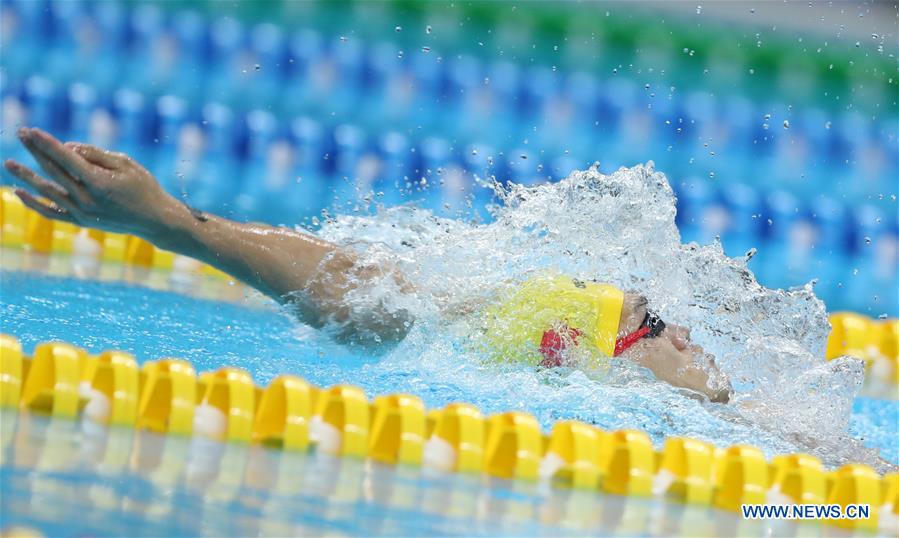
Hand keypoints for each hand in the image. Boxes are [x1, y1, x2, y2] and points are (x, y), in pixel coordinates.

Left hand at [4, 127, 181, 239]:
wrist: (155, 220)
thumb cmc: (144, 187)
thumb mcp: (126, 164)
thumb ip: (95, 154)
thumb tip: (67, 148)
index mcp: (99, 183)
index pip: (66, 158)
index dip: (47, 143)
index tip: (32, 130)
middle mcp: (87, 200)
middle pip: (53, 171)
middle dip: (35, 151)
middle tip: (20, 133)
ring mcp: (82, 213)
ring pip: (48, 192)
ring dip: (27, 176)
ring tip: (9, 163)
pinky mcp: (81, 222)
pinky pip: (51, 213)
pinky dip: (34, 204)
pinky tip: (19, 192)